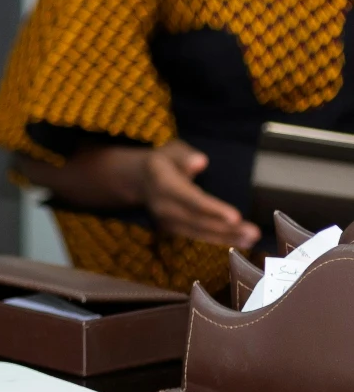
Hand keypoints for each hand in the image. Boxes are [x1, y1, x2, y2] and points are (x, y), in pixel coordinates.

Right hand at [137, 140, 259, 248]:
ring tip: (251, 238)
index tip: (235, 217)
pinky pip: (197, 236)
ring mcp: (166, 221)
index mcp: (163, 185)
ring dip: (226, 237)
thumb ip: (184, 156)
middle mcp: (163, 207)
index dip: (213, 209)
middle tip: (254, 232)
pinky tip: (240, 241)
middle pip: (197, 220)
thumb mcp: (171, 150)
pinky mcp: (173, 229)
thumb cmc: (164, 161)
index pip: (191, 200)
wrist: (139, 179)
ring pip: (199, 232)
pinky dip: (219, 239)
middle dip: (226, 228)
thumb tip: (200, 161)